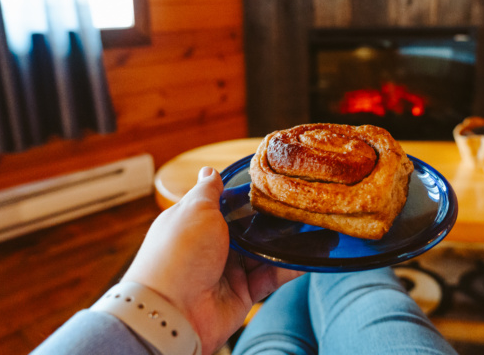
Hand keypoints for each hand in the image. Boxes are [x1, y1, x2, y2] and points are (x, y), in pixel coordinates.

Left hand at [122, 167, 301, 354]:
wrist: (174, 312)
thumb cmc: (178, 254)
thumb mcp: (195, 210)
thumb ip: (208, 191)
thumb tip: (209, 171)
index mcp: (196, 222)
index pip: (224, 204)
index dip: (246, 194)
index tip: (273, 183)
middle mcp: (211, 246)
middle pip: (248, 228)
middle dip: (271, 219)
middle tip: (298, 204)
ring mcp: (227, 270)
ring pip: (263, 251)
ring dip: (284, 242)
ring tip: (309, 227)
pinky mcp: (243, 293)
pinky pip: (270, 277)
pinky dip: (287, 267)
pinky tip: (306, 256)